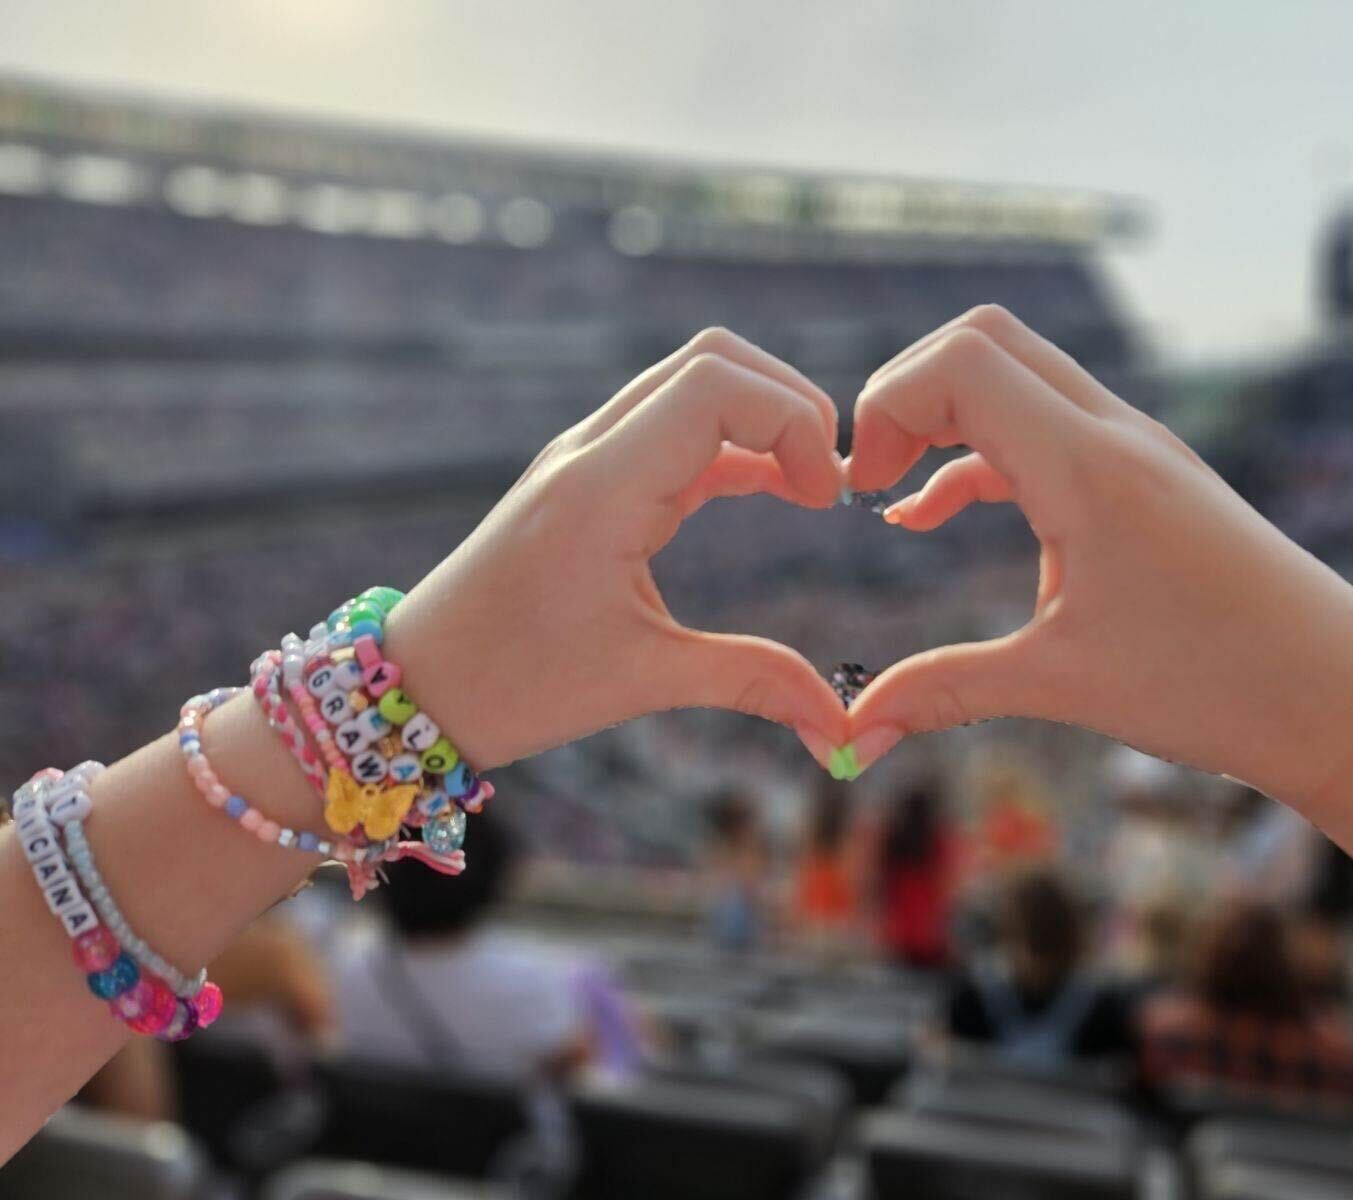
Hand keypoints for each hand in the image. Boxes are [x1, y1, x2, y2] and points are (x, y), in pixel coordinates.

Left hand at [384, 329, 850, 769]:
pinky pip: (673, 426)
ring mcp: (585, 455)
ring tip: (809, 487)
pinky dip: (732, 443)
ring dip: (761, 416)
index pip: (717, 385)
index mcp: (601, 487)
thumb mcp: (641, 681)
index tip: (824, 498)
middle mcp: (591, 450)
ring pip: (691, 381)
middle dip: (789, 404)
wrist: (415, 684)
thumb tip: (842, 732)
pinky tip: (773, 490)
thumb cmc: (513, 684)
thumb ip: (752, 683)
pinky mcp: (588, 476)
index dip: (792, 421)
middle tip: (826, 482)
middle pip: (712, 359)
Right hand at [843, 306, 1352, 800]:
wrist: (1348, 698)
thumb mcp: (1064, 685)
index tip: (858, 489)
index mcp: (1089, 466)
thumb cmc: (1220, 687)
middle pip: (986, 340)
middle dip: (909, 393)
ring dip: (947, 422)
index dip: (888, 405)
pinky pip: (1047, 432)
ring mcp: (1138, 450)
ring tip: (890, 496)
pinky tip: (937, 514)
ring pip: (1020, 379)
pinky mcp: (1149, 480)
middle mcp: (1116, 434)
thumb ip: (944, 692)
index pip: (962, 360)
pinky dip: (983, 457)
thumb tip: (851, 732)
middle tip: (867, 476)